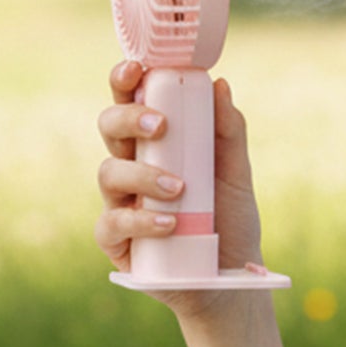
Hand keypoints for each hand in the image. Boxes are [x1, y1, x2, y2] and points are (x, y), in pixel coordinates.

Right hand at [95, 59, 266, 313]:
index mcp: (156, 144)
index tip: (137, 68)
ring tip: (180, 188)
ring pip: (108, 173)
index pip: (132, 103)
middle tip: (159, 125)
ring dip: (143, 174)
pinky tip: (171, 222)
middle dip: (127, 118)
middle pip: (108, 128)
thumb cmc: (230, 221)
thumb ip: (229, 132)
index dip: (126, 81)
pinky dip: (142, 219)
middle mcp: (131, 167)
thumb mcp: (236, 174)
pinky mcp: (115, 241)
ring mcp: (119, 203)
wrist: (231, 278)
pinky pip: (113, 223)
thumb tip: (220, 84)